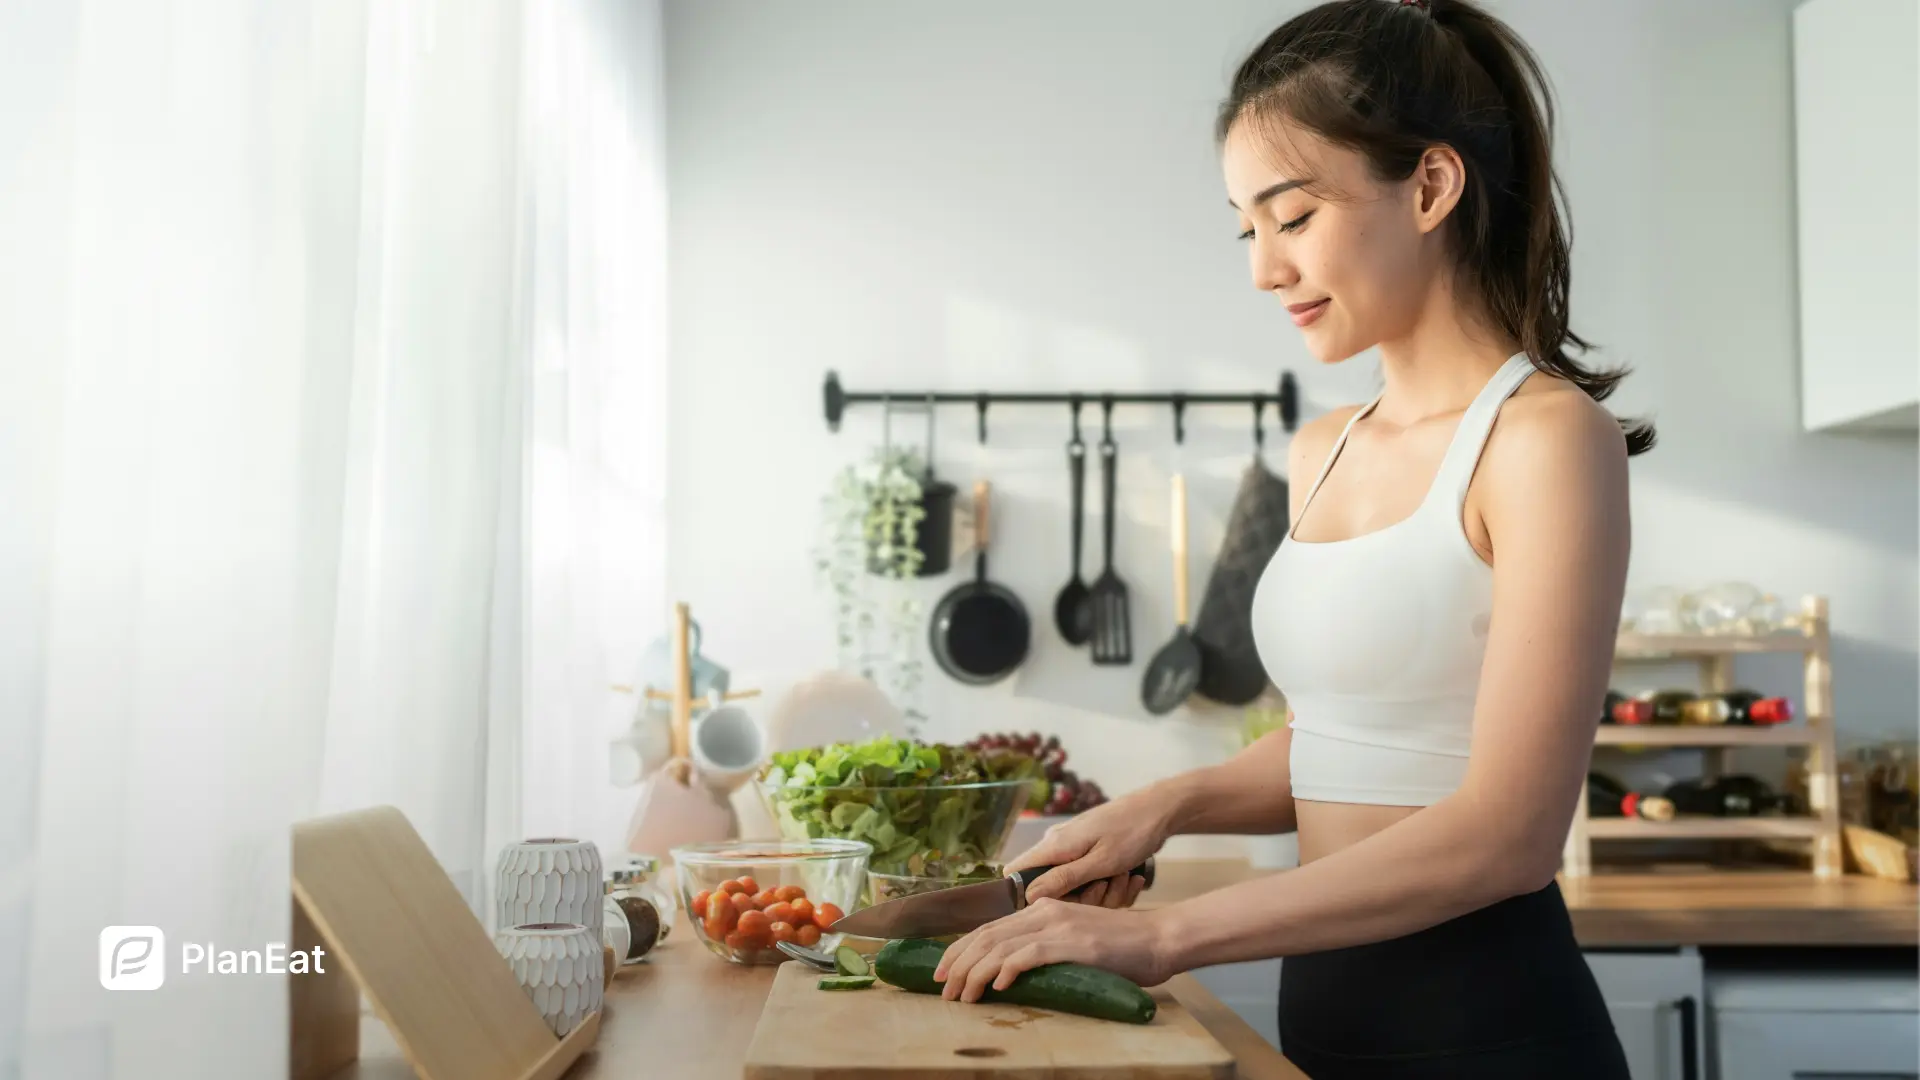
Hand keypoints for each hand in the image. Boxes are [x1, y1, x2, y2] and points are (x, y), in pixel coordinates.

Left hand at [934, 898, 1172, 1001]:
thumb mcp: (1076, 941)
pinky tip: (995, 987)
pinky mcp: (1072, 942)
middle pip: (986, 935)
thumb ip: (1048, 947)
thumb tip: (1015, 972)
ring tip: (962, 996)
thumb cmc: (1122, 947)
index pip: (990, 927)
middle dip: (958, 962)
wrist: (1159, 939)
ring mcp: (1058, 925)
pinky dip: (1006, 970)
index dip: (961, 949)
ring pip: (1000, 946)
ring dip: (974, 973)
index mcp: (1043, 910)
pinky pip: (1028, 954)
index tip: (944, 971)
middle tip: (943, 989)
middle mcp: (1045, 912)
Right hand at [1006, 789, 1172, 905]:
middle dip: (1083, 898)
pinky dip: (1112, 885)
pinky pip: (1092, 882)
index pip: (1015, 872)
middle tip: (1107, 887)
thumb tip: (1028, 896)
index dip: (1026, 896)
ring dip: (1104, 892)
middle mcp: (1058, 846)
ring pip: (1076, 888)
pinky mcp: (1090, 854)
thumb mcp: (1100, 863)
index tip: (1054, 908)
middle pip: (1050, 888)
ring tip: (1124, 878)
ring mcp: (1075, 850)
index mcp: (1054, 845)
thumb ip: (1063, 879)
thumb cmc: (1132, 833)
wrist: (1160, 810)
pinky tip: (1130, 877)